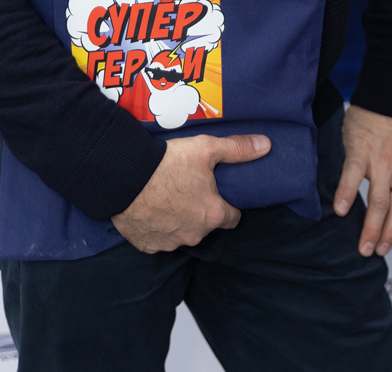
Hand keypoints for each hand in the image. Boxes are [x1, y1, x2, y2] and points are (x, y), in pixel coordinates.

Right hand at [111, 132, 270, 253]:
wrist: (124, 176)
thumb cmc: (168, 162)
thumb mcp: (206, 148)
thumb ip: (237, 149)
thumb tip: (266, 146)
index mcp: (212, 214)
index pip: (232, 217)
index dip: (228, 205)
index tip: (218, 192)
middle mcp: (194, 235)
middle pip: (206, 225)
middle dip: (201, 210)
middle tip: (189, 188)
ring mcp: (170, 243)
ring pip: (182, 233)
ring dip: (179, 220)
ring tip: (168, 196)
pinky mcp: (148, 246)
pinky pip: (159, 239)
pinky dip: (158, 227)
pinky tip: (151, 208)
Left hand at [333, 104, 391, 257]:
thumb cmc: (368, 115)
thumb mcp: (347, 130)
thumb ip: (343, 156)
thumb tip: (326, 179)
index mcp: (363, 148)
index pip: (353, 172)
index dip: (346, 193)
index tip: (340, 211)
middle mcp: (383, 161)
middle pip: (380, 200)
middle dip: (372, 227)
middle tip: (365, 249)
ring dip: (390, 230)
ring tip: (382, 248)